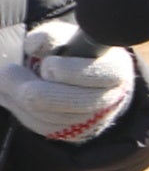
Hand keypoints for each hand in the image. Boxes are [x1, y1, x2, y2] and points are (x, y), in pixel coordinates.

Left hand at [0, 31, 129, 141]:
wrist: (90, 81)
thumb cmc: (77, 53)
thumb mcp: (68, 38)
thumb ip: (52, 36)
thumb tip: (33, 46)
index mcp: (116, 70)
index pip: (96, 74)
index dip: (70, 71)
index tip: (47, 64)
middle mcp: (109, 99)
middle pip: (67, 100)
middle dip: (32, 85)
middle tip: (7, 72)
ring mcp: (92, 120)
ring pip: (50, 115)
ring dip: (19, 97)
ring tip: (4, 80)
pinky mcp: (73, 133)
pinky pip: (42, 126)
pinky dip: (21, 110)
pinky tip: (8, 95)